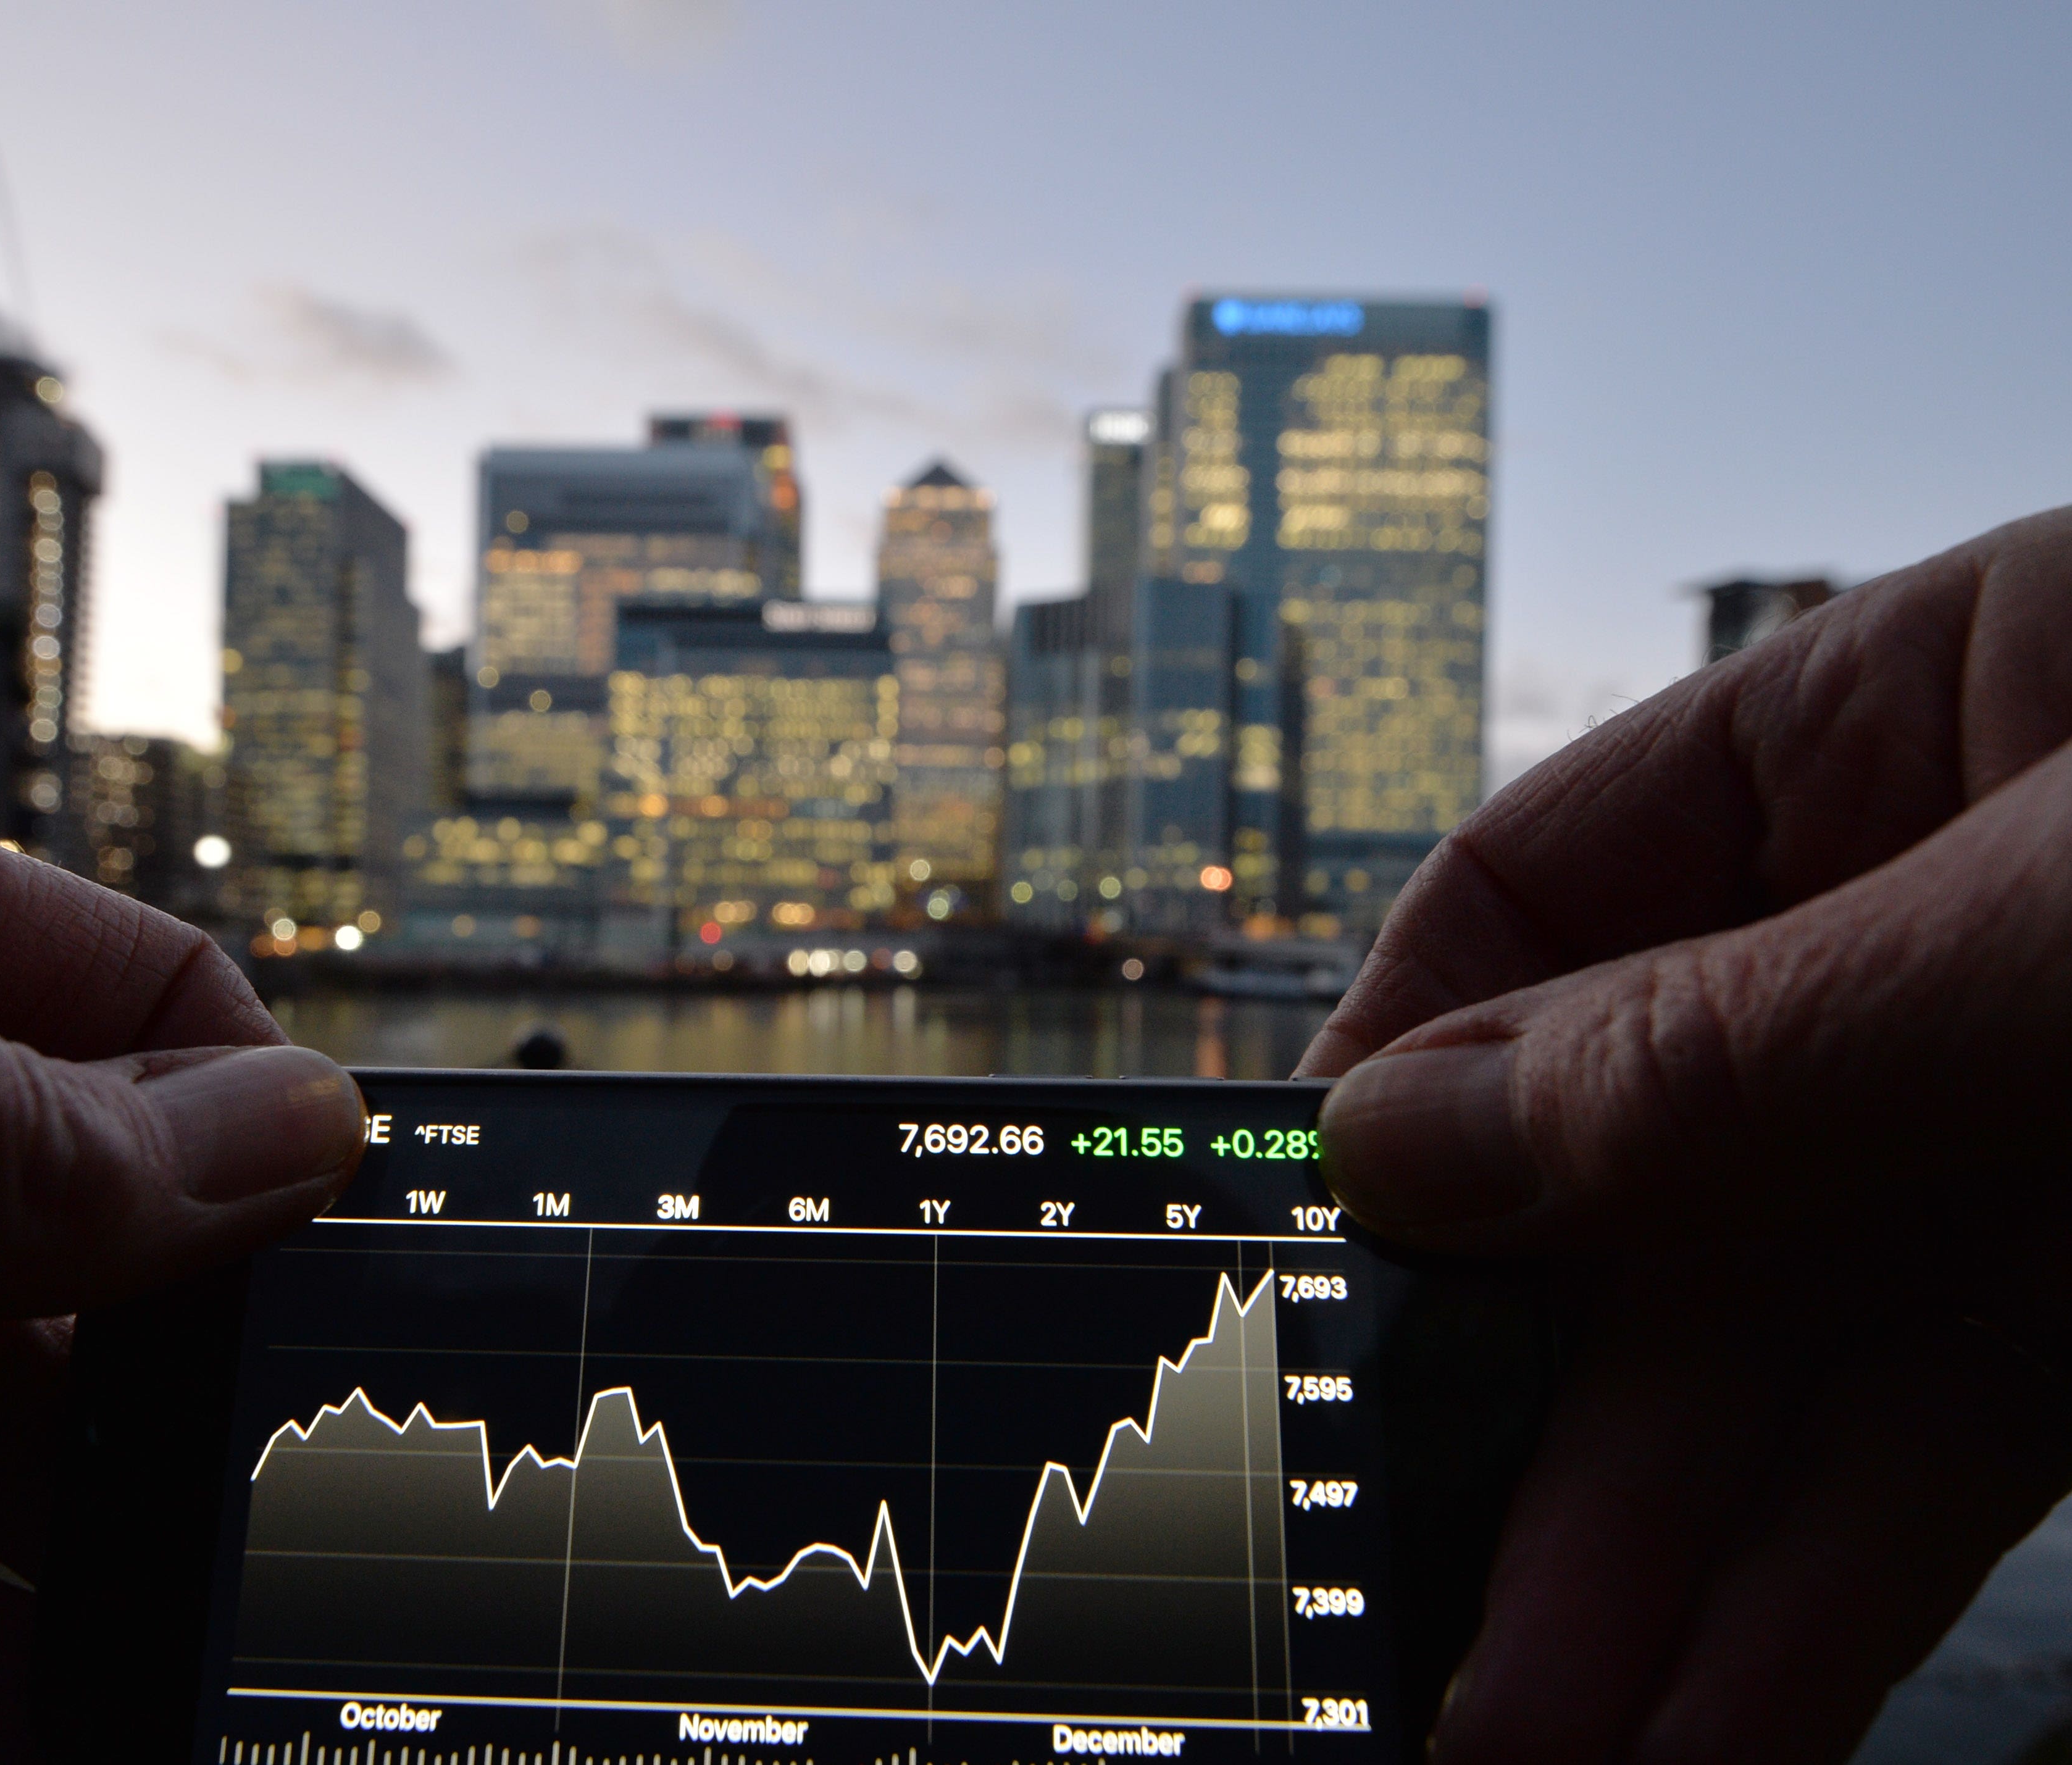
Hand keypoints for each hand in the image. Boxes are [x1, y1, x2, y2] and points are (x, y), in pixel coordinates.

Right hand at [1299, 508, 2071, 1761]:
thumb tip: (1412, 1140)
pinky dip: (1837, 1588)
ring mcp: (2056, 1129)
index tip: (1334, 1259)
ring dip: (1676, 1557)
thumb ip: (1738, 1042)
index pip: (1556, 889)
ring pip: (1799, 1360)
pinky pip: (1951, 1451)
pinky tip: (1727, 1704)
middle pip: (1663, 1184)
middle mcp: (1950, 934)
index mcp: (1917, 725)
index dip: (1418, 1072)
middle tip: (1435, 1608)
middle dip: (1550, 1412)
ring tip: (1549, 1734)